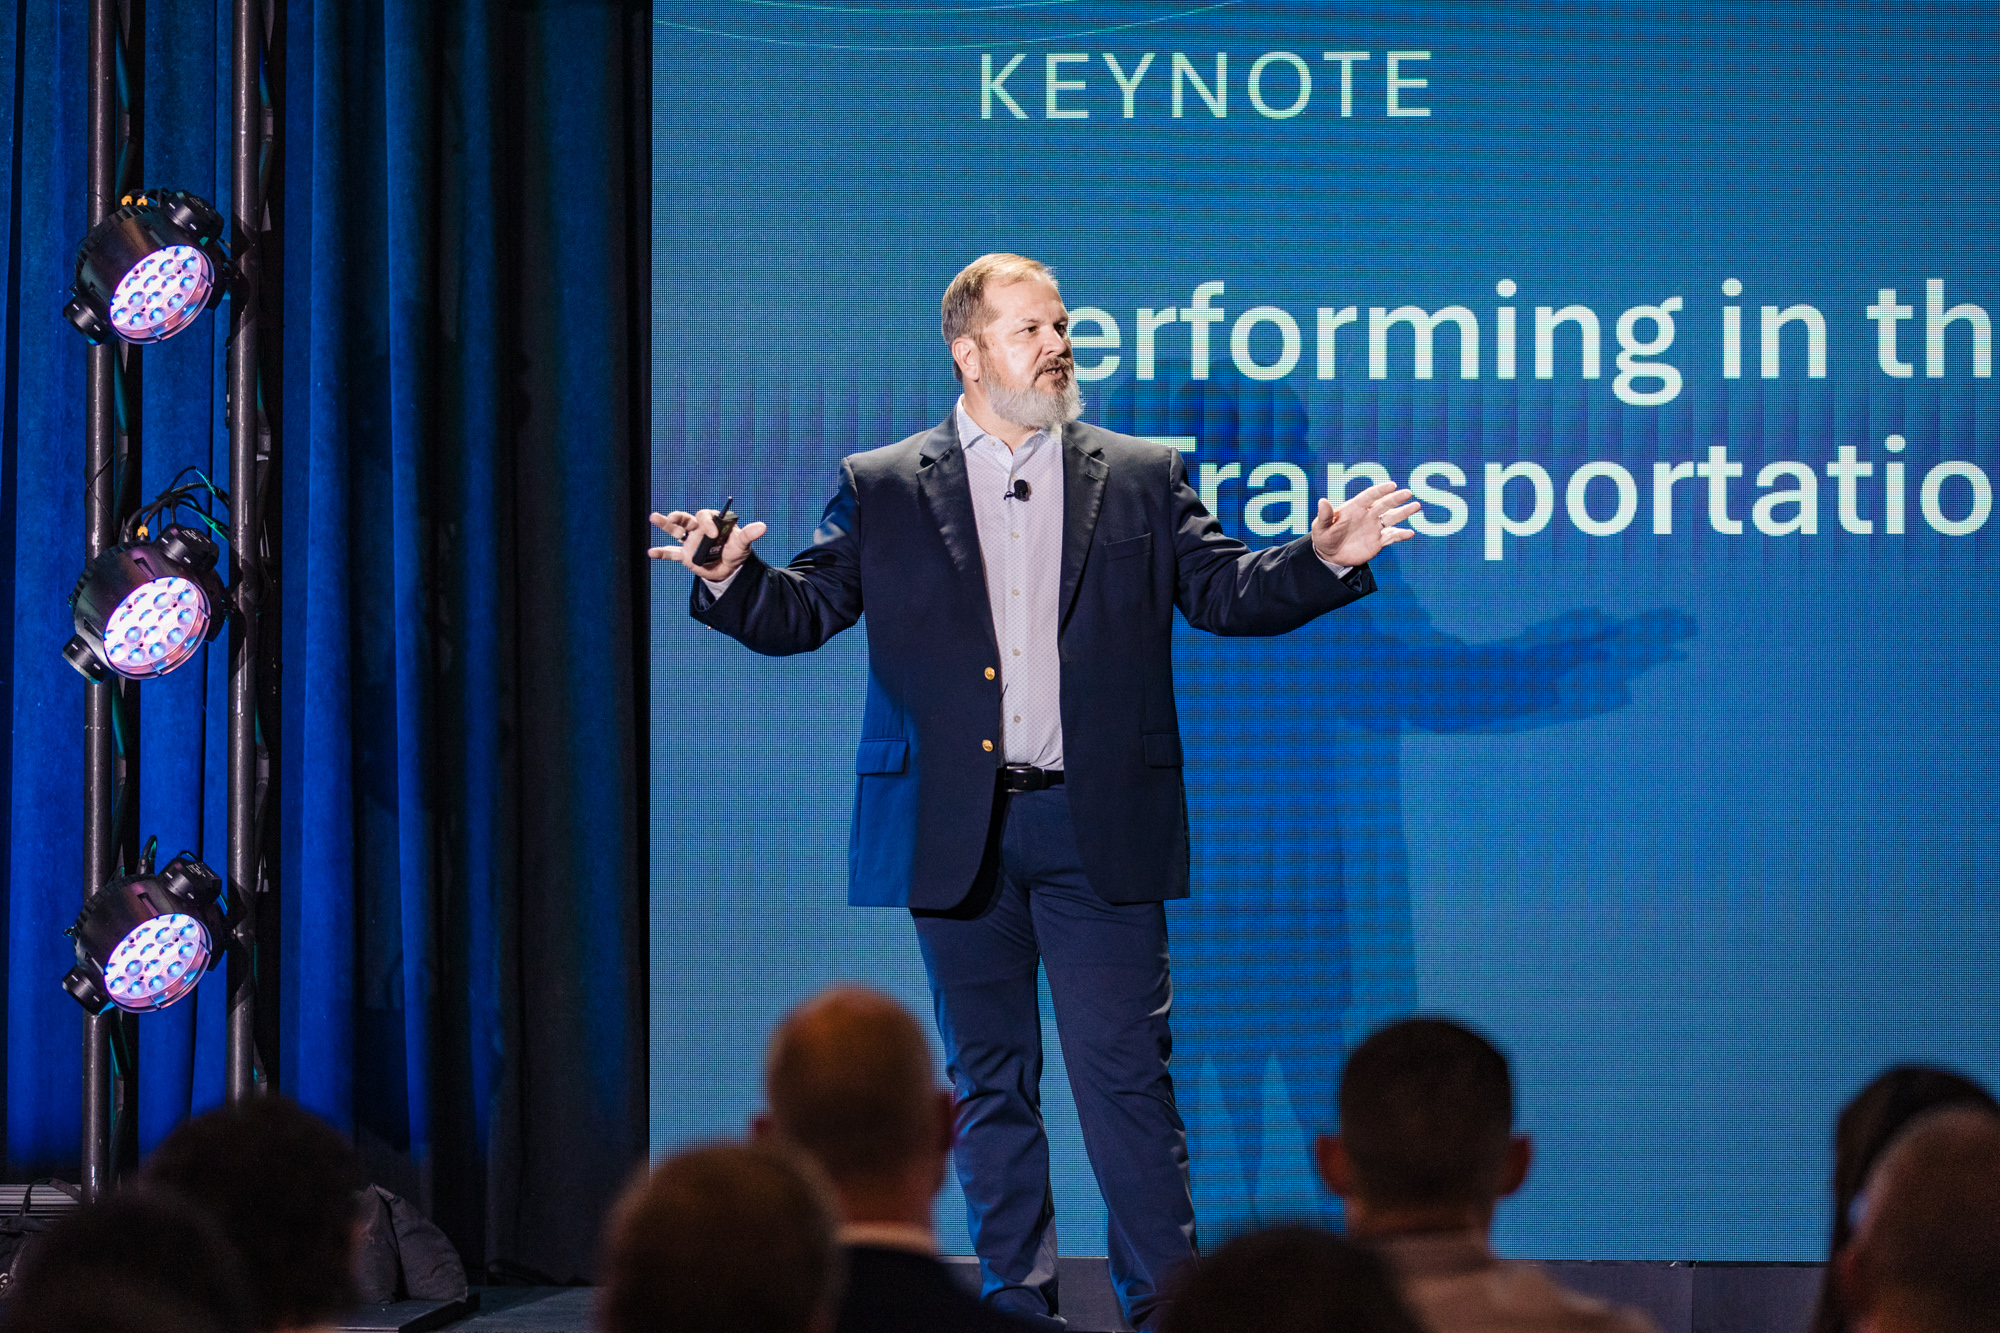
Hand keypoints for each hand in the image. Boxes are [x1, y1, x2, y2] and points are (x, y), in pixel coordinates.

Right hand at [647, 508, 767, 579]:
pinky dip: (662, 553)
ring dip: (664, 524)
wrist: (729, 569)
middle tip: (674, 517)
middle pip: (686, 519)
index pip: (705, 517)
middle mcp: (699, 529)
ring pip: (675, 531)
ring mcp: (690, 541)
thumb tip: (763, 527)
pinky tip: (651, 552)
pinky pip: (671, 553)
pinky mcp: (685, 556)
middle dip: (678, 517)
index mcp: (712, 522)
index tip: (713, 534)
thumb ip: (749, 534)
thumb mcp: (743, 544)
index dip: (707, 523)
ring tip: (653, 517)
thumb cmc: (736, 551)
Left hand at [1311, 482, 1420, 567]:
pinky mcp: (1378, 541)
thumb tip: (1322, 501)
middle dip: (1396, 498)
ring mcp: (1374, 527)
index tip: (1392, 485)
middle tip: (1408, 493)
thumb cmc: (1324, 537)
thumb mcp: (1320, 527)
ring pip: (1392, 517)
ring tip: (1416, 506)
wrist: (1330, 555)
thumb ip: (1325, 515)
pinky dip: (1400, 535)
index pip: (1369, 496)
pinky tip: (1409, 533)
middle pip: (1384, 504)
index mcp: (1355, 508)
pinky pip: (1392, 536)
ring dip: (1404, 512)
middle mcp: (1368, 515)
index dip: (1380, 490)